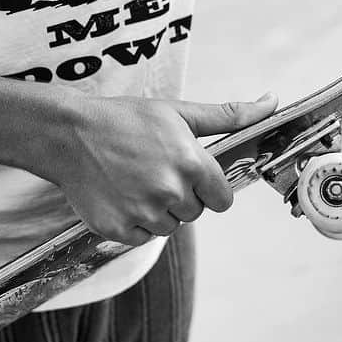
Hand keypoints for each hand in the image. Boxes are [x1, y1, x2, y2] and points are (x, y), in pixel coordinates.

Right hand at [42, 92, 277, 245]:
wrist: (68, 134)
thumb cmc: (125, 119)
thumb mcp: (178, 112)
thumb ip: (229, 115)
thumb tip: (272, 103)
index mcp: (191, 162)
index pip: (222, 200)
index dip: (208, 188)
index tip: (190, 175)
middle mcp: (170, 191)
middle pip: (194, 213)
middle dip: (180, 196)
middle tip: (153, 170)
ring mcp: (143, 213)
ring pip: (169, 227)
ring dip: (157, 211)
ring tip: (134, 181)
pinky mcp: (118, 229)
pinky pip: (142, 238)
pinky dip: (134, 223)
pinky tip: (120, 195)